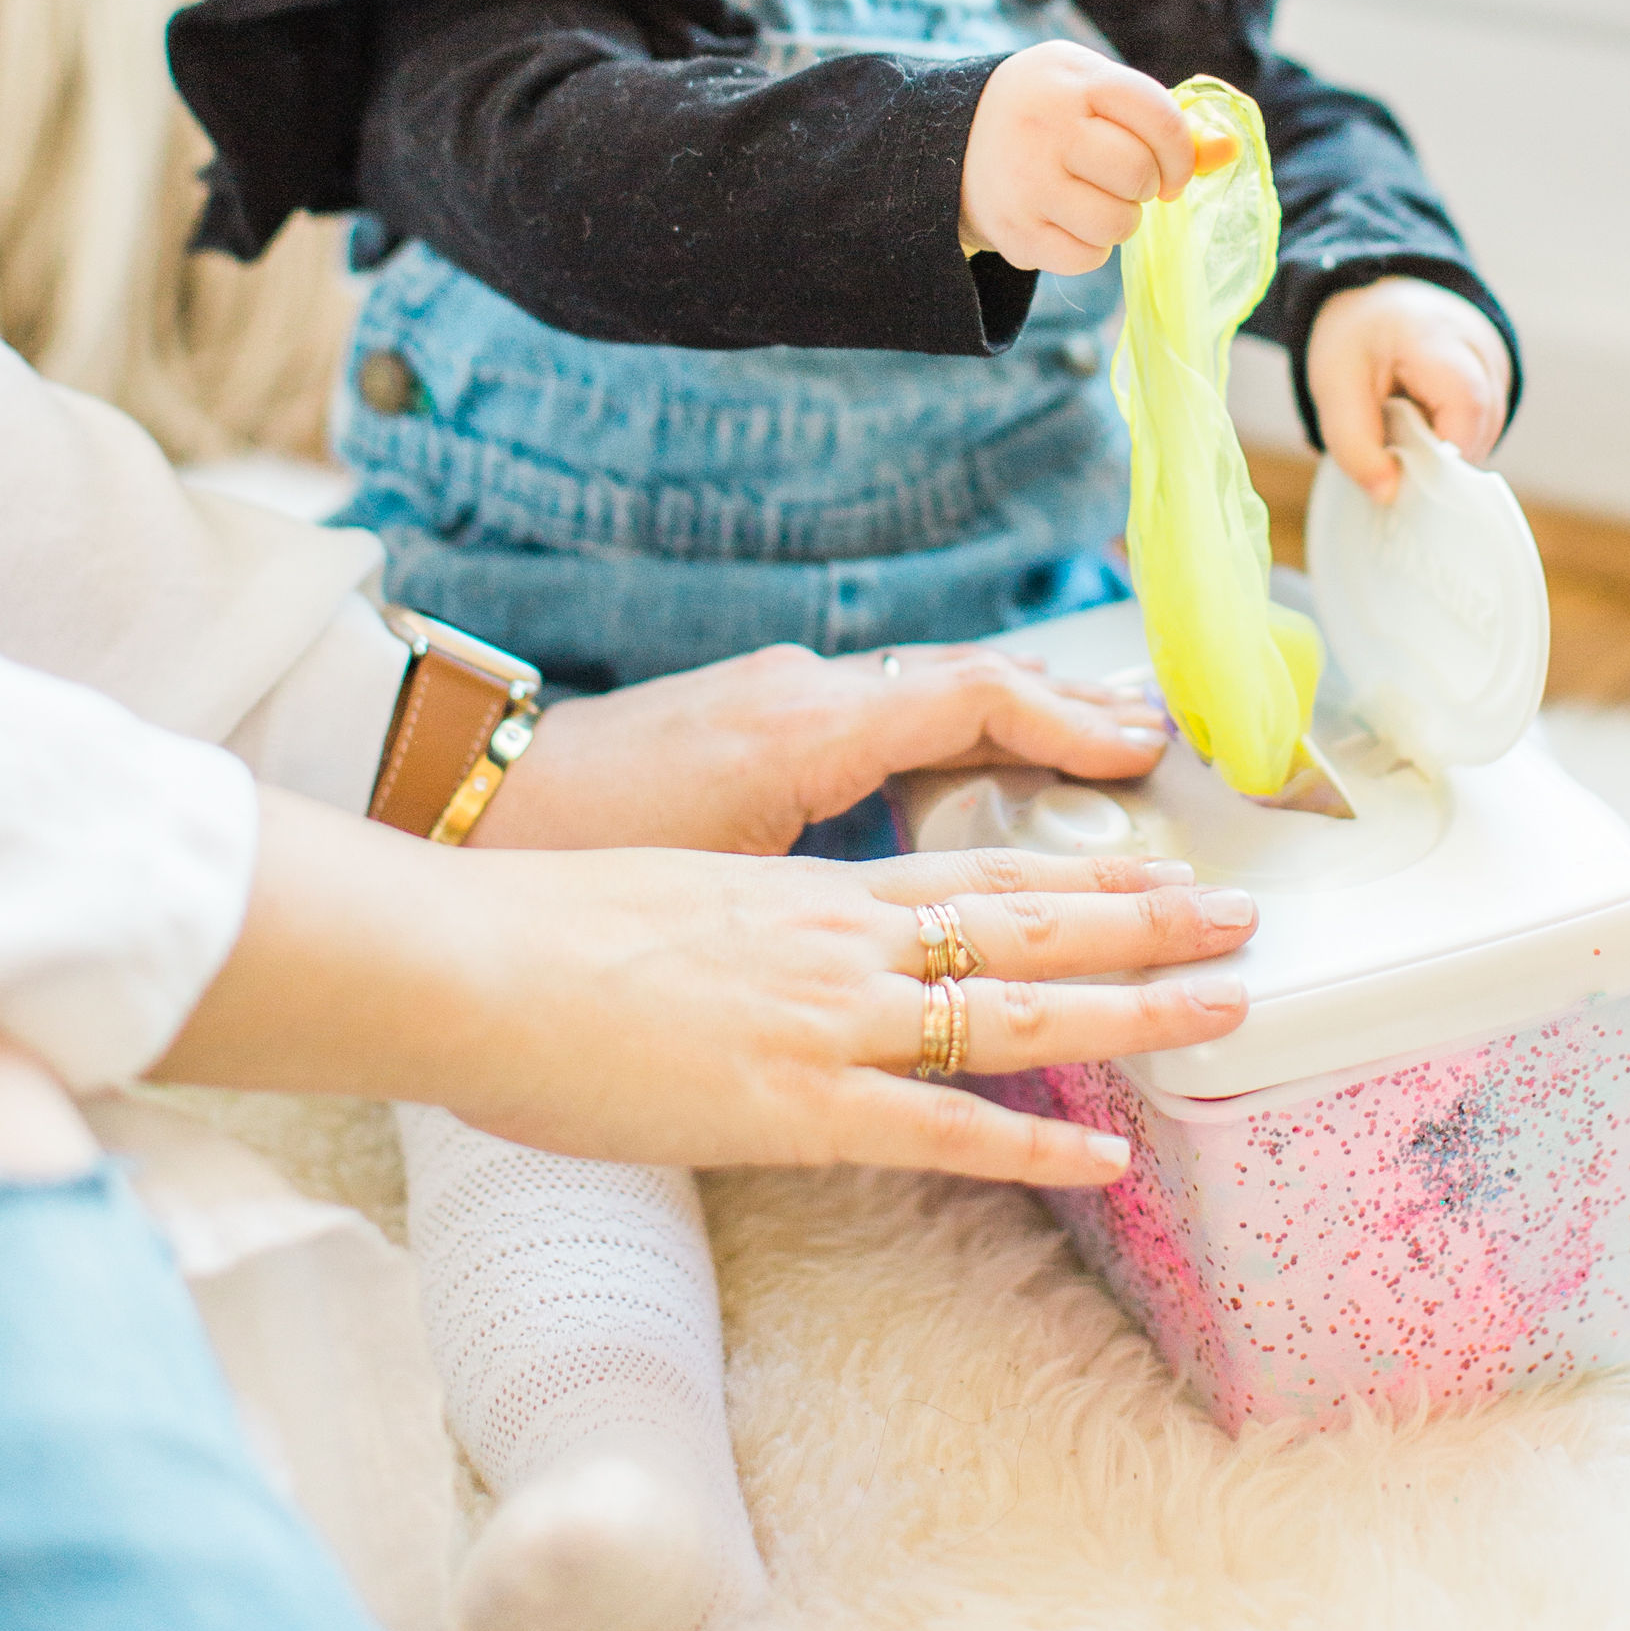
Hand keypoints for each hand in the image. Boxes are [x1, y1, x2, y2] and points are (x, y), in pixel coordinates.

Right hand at [154, 792, 1257, 1190]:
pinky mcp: (796, 1104)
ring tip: (1231, 1000)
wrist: (475, 956)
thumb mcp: (677, 906)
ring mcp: (829, 1020)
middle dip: (1148, 920)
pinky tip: (1103, 1153)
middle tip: (1246, 913)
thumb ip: (750, 934)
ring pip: (1016, 1007)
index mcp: (815, 893)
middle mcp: (845, 942)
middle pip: (1029, 920)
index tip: (1159, 866)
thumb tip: (771, 963)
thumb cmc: (547, 933)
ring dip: (1132, 1007)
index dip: (1080, 874)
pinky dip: (1029, 1141)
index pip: (979, 872)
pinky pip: (938, 1127)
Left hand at [474, 638, 1171, 856]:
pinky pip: (884, 707)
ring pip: (933, 692)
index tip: (1140, 755)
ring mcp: (781, 697)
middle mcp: (806, 696)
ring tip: (1112, 745)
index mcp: (805, 730)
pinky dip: (957, 728)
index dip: (1066, 724)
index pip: (971, 695)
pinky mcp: (755, 714)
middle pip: (973, 684)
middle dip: (1074, 713)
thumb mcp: (707, 889)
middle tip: (1167, 746)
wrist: (462, 804)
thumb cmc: (569, 861)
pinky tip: (993, 759)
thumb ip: (812, 906)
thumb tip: (902, 946)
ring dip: (1027, 718)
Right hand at [959, 41, 1197, 273]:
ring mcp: (1025, 183)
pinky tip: (1065, 221)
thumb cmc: (1049, 111)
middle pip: (1139, 174)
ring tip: (1092, 199)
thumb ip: (1161, 118)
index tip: (1174, 169)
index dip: (1181, 152)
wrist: (951, 141)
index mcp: (1072, 80)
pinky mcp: (1015, 233)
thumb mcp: (1095, 91)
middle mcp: (1045, 128)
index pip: (1157, 117)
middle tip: (1124, 181)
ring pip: (1118, 223)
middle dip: (1147, 186)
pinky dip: (1090, 248)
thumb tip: (1230, 150)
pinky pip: (1088, 259)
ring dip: (1120, 219)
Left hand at [1304, 276, 1512, 502]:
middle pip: (1482, 428)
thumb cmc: (1356, 338)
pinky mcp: (1500, 381)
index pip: (1467, 408)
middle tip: (1398, 449)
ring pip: (1487, 434)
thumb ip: (1354, 444)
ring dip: (1446, 447)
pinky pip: (1485, 427)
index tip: (1406, 471)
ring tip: (1408, 425)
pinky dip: (1454, 436)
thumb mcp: (1334, 386)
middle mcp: (1482, 347)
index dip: (1442, 453)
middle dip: (1439, 456)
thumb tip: (1389, 495)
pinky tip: (1426, 421)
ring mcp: (1498, 363)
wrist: (1375, 298)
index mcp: (1437, 338)